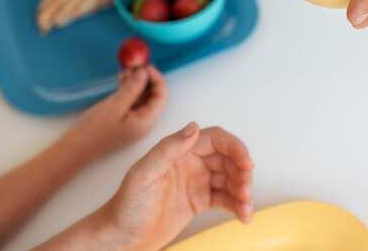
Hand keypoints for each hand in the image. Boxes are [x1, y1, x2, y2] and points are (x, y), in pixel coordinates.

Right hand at [62, 65, 168, 160]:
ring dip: (137, 83)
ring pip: (143, 98)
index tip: (145, 67)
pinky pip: (133, 102)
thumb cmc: (93, 130)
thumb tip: (144, 73)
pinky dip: (129, 90)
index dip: (157, 79)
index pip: (161, 96)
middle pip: (154, 96)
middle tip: (134, 67)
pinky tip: (121, 81)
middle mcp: (144, 123)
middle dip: (146, 79)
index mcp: (146, 122)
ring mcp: (135, 122)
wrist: (75, 149)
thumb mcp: (115, 105)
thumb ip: (133, 88)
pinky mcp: (125, 121)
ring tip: (124, 73)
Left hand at [95, 123, 253, 250]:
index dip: (235, 148)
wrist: (120, 239)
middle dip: (242, 173)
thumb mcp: (143, 175)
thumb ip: (167, 149)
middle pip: (228, 159)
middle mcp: (190, 162)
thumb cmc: (125, 207)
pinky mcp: (199, 200)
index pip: (215, 140)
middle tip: (246, 190)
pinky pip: (225, 198)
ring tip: (246, 207)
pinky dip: (237, 205)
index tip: (246, 163)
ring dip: (243, 190)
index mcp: (178, 150)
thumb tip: (193, 127)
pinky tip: (243, 215)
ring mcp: (197, 181)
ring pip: (230, 179)